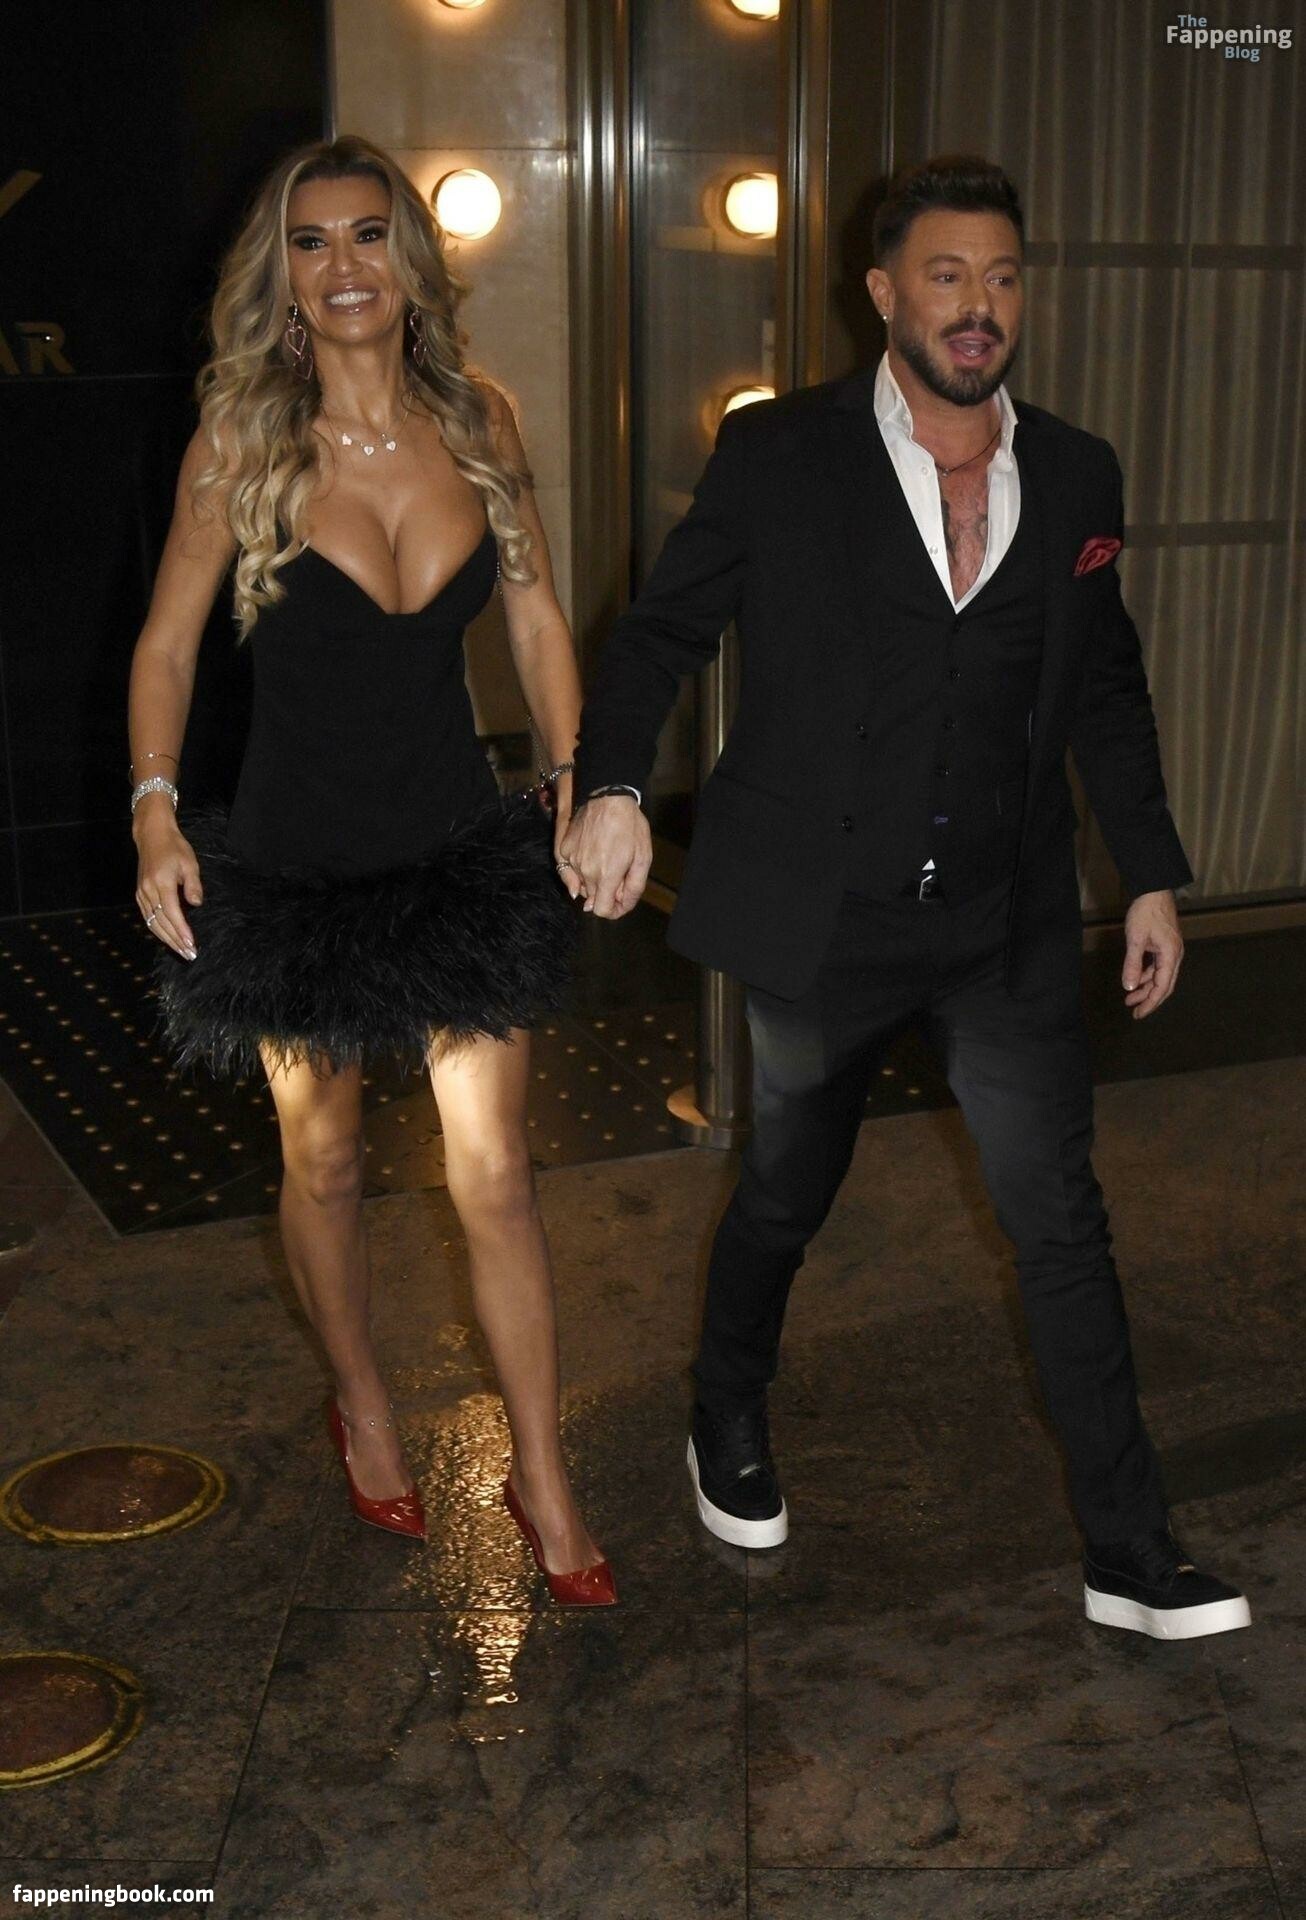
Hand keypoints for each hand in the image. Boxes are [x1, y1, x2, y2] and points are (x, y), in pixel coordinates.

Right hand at [135, 822, 201, 958]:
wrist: (152, 835)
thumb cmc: (174, 847)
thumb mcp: (190, 863)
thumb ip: (193, 885)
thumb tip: (196, 904)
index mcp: (161, 883)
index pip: (172, 913)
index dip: (181, 930)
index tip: (191, 944)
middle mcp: (148, 890)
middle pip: (161, 923)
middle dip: (176, 941)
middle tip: (190, 954)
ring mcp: (142, 893)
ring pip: (152, 923)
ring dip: (166, 939)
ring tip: (181, 951)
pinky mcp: (140, 894)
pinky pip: (147, 917)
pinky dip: (157, 930)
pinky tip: (167, 938)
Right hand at [559, 794, 651, 917]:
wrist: (608, 797)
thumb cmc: (630, 826)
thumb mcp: (643, 857)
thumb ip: (634, 887)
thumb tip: (622, 905)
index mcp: (607, 876)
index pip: (602, 911)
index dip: (613, 911)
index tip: (621, 902)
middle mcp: (586, 872)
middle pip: (593, 898)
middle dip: (607, 892)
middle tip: (619, 872)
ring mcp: (572, 861)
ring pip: (581, 884)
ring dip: (593, 880)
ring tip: (606, 858)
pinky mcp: (564, 849)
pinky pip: (569, 869)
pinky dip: (579, 869)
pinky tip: (590, 854)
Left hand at [1121, 888, 1182, 1018]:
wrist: (1154, 890)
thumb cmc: (1145, 912)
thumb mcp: (1135, 939)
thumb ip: (1133, 964)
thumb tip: (1129, 987)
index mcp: (1171, 955)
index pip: (1162, 987)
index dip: (1150, 1003)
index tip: (1138, 1014)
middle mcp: (1175, 955)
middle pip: (1164, 985)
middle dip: (1149, 1000)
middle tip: (1134, 1012)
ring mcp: (1171, 950)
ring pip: (1161, 976)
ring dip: (1146, 987)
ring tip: (1130, 998)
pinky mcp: (1165, 945)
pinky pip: (1158, 966)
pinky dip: (1147, 975)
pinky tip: (1136, 980)